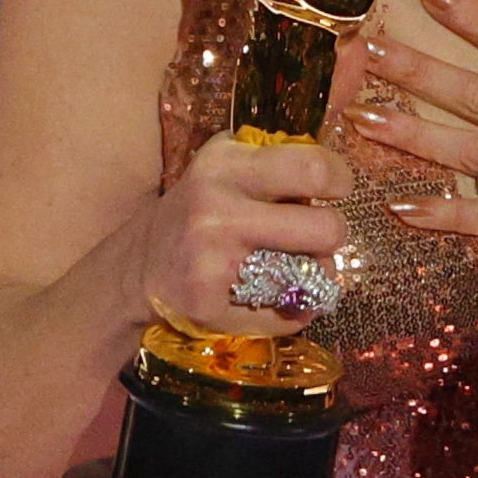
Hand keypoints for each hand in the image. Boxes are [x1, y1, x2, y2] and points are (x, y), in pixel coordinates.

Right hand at [131, 132, 352, 336]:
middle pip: (325, 228)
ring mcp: (212, 263)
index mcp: (225, 166)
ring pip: (311, 277)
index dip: (339, 180)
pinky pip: (287, 315)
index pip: (313, 169)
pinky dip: (295, 311)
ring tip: (299, 265)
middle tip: (320, 235)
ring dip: (318, 274)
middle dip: (333, 233)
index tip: (337, 188)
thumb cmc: (200, 208)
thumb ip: (274, 162)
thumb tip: (334, 177)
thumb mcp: (227, 166)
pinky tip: (280, 298)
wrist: (138, 264)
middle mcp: (216, 211)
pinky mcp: (210, 308)